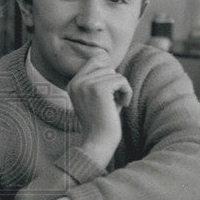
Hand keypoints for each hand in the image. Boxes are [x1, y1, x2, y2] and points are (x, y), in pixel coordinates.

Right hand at [67, 54, 132, 168]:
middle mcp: (77, 83)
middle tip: (115, 101)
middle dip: (115, 83)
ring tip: (118, 104)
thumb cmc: (102, 122)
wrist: (98, 142)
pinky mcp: (99, 89)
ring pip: (114, 73)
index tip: (110, 93)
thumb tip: (105, 56)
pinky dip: (127, 92)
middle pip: (106, 67)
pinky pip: (121, 80)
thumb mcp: (96, 98)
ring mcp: (86, 85)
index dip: (108, 74)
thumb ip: (100, 79)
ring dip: (121, 89)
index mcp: (73, 84)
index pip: (95, 61)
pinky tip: (123, 105)